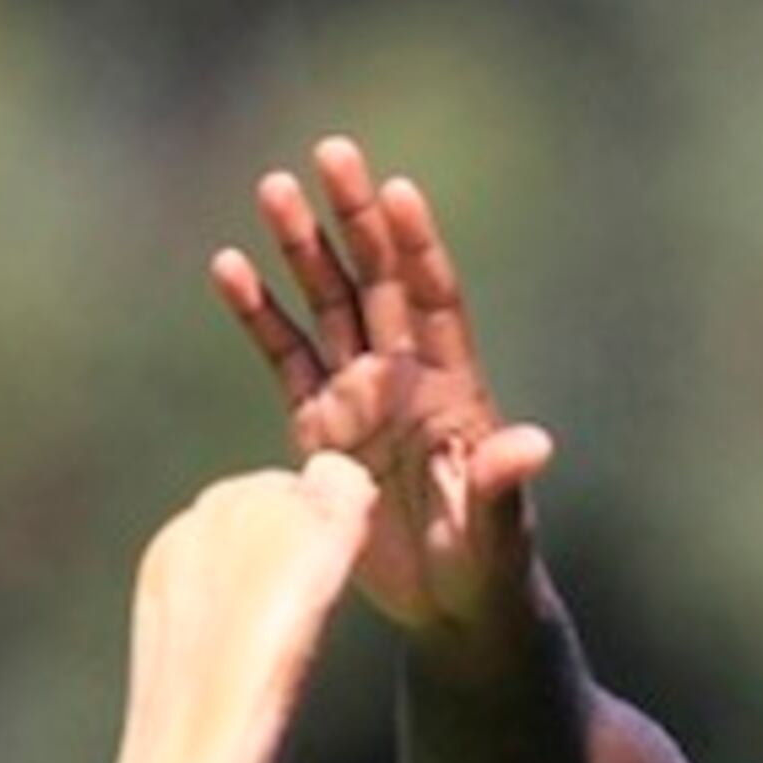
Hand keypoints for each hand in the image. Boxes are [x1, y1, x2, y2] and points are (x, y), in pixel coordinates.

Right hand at [210, 136, 554, 662]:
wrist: (451, 610)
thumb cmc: (488, 567)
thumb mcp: (498, 530)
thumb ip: (503, 485)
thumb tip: (532, 444)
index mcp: (454, 387)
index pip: (436, 299)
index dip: (417, 247)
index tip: (398, 191)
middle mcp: (403, 377)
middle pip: (377, 282)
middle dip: (354, 220)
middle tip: (332, 153)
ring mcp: (357, 397)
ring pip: (326, 306)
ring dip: (300, 251)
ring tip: (273, 188)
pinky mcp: (316, 429)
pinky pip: (283, 358)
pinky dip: (257, 316)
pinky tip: (229, 268)